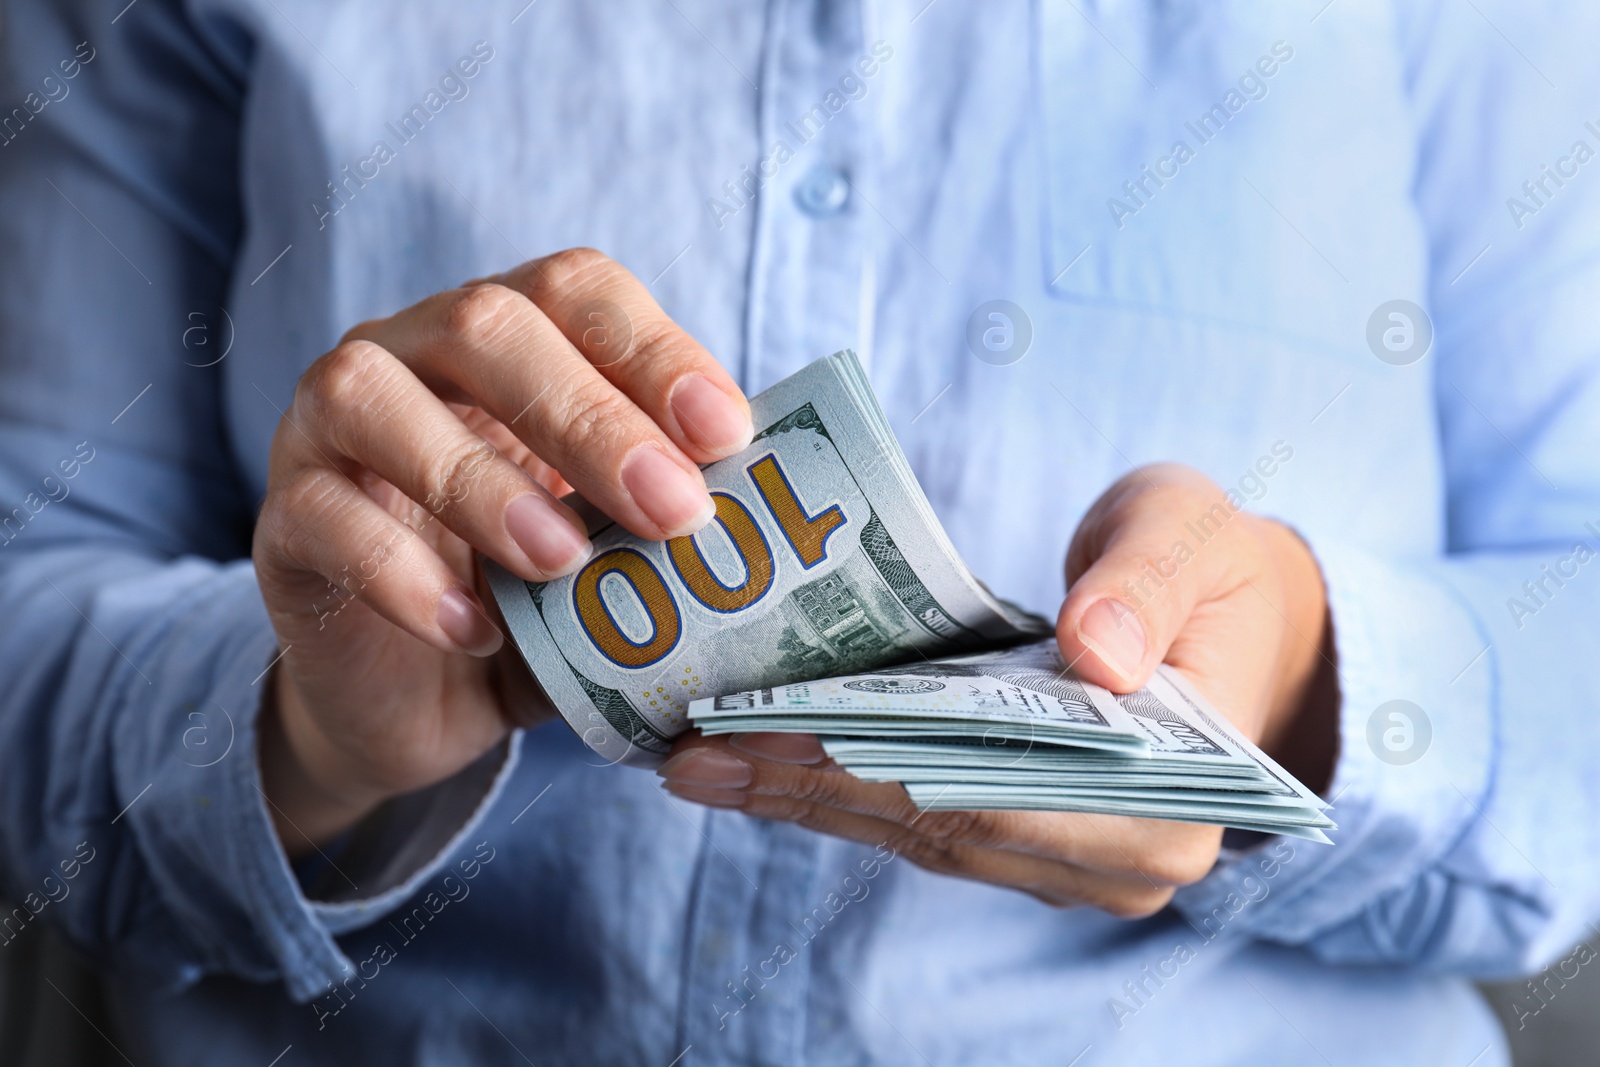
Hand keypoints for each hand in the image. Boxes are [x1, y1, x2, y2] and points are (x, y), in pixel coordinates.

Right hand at [254, 248, 753, 852]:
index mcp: (506, 338)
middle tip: (673, 508)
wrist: (417, 695)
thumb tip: (781, 515)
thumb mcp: (613, 553)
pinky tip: (476, 630)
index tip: (729, 433)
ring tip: (563, 563)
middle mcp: (409, 353)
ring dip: (482, 478)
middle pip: (486, 323)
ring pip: (374, 396)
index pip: (577, 290)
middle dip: (588, 414)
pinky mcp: (282, 521)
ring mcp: (326, 429)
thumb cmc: (532, 602)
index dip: (653, 349)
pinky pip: (323, 517)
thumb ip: (667, 516)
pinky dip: (403, 573)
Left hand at [656, 464, 1337, 914]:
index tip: (773, 735)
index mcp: (1171, 800)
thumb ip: (1146, 585)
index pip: (1004, 798)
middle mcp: (1119, 859)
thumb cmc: (1204, 567)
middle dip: (811, 791)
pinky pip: (918, 823)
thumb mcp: (1188, 539)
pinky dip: (834, 791)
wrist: (1226, 613)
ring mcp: (1065, 859)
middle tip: (694, 752)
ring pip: (916, 838)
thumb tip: (1097, 650)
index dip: (881, 774)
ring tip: (697, 759)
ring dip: (803, 800)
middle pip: (942, 830)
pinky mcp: (1022, 838)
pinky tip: (755, 762)